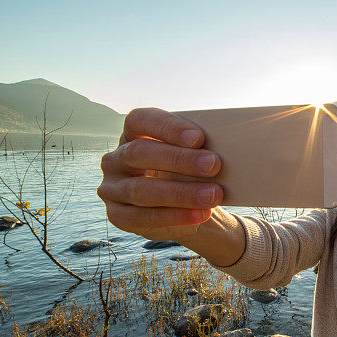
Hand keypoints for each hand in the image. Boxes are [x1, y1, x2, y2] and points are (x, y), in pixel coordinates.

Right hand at [97, 107, 223, 242]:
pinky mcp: (117, 215)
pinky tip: (201, 214)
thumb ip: (198, 148)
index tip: (198, 137)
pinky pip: (142, 217)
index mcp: (132, 134)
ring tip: (213, 195)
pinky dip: (175, 216)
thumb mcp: (193, 157)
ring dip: (181, 193)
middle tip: (213, 165)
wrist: (187, 209)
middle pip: (139, 153)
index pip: (140, 120)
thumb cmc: (189, 174)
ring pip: (141, 190)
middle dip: (179, 159)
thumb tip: (224, 146)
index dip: (167, 127)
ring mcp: (112, 188)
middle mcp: (116, 159)